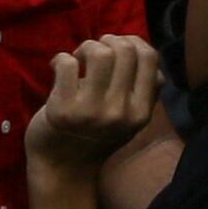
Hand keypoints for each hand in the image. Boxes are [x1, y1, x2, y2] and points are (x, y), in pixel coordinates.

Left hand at [28, 33, 159, 177]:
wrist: (61, 167)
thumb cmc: (95, 135)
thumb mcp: (130, 119)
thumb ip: (145, 91)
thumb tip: (147, 53)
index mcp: (140, 113)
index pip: (150, 57)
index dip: (133, 41)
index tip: (117, 48)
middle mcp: (120, 113)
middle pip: (125, 50)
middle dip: (107, 41)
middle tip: (93, 52)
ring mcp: (92, 112)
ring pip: (99, 53)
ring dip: (86, 47)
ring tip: (78, 59)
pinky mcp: (62, 110)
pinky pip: (67, 64)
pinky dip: (61, 59)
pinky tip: (57, 68)